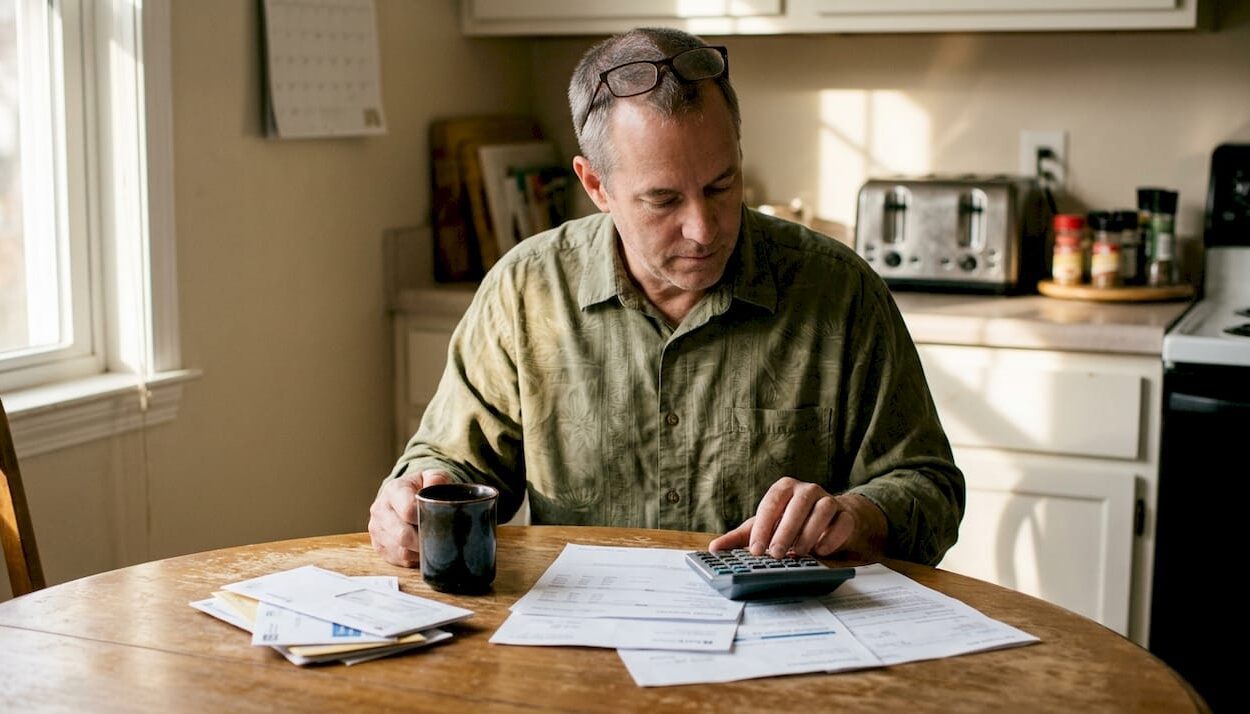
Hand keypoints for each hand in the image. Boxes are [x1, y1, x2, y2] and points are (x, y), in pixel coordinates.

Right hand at [368, 469, 451, 566]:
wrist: (403, 496)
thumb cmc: (420, 488)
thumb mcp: (430, 476)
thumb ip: (437, 478)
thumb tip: (437, 485)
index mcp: (394, 490)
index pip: (408, 510)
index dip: (426, 520)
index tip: (439, 522)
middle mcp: (380, 509)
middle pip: (403, 535)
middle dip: (424, 540)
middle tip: (440, 539)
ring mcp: (377, 529)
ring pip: (401, 550)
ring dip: (419, 551)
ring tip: (431, 543)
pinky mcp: (378, 545)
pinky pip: (398, 559)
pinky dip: (413, 558)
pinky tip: (420, 549)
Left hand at [708, 477, 887, 561]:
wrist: (829, 522)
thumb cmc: (790, 523)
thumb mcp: (765, 528)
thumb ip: (741, 537)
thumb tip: (714, 549)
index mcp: (784, 489)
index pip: (772, 502)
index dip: (763, 526)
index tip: (756, 549)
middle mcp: (807, 490)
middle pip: (797, 505)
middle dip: (785, 531)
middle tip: (775, 554)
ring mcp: (829, 500)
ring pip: (822, 510)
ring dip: (808, 533)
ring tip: (798, 553)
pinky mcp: (846, 516)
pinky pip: (842, 523)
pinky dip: (831, 538)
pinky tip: (820, 551)